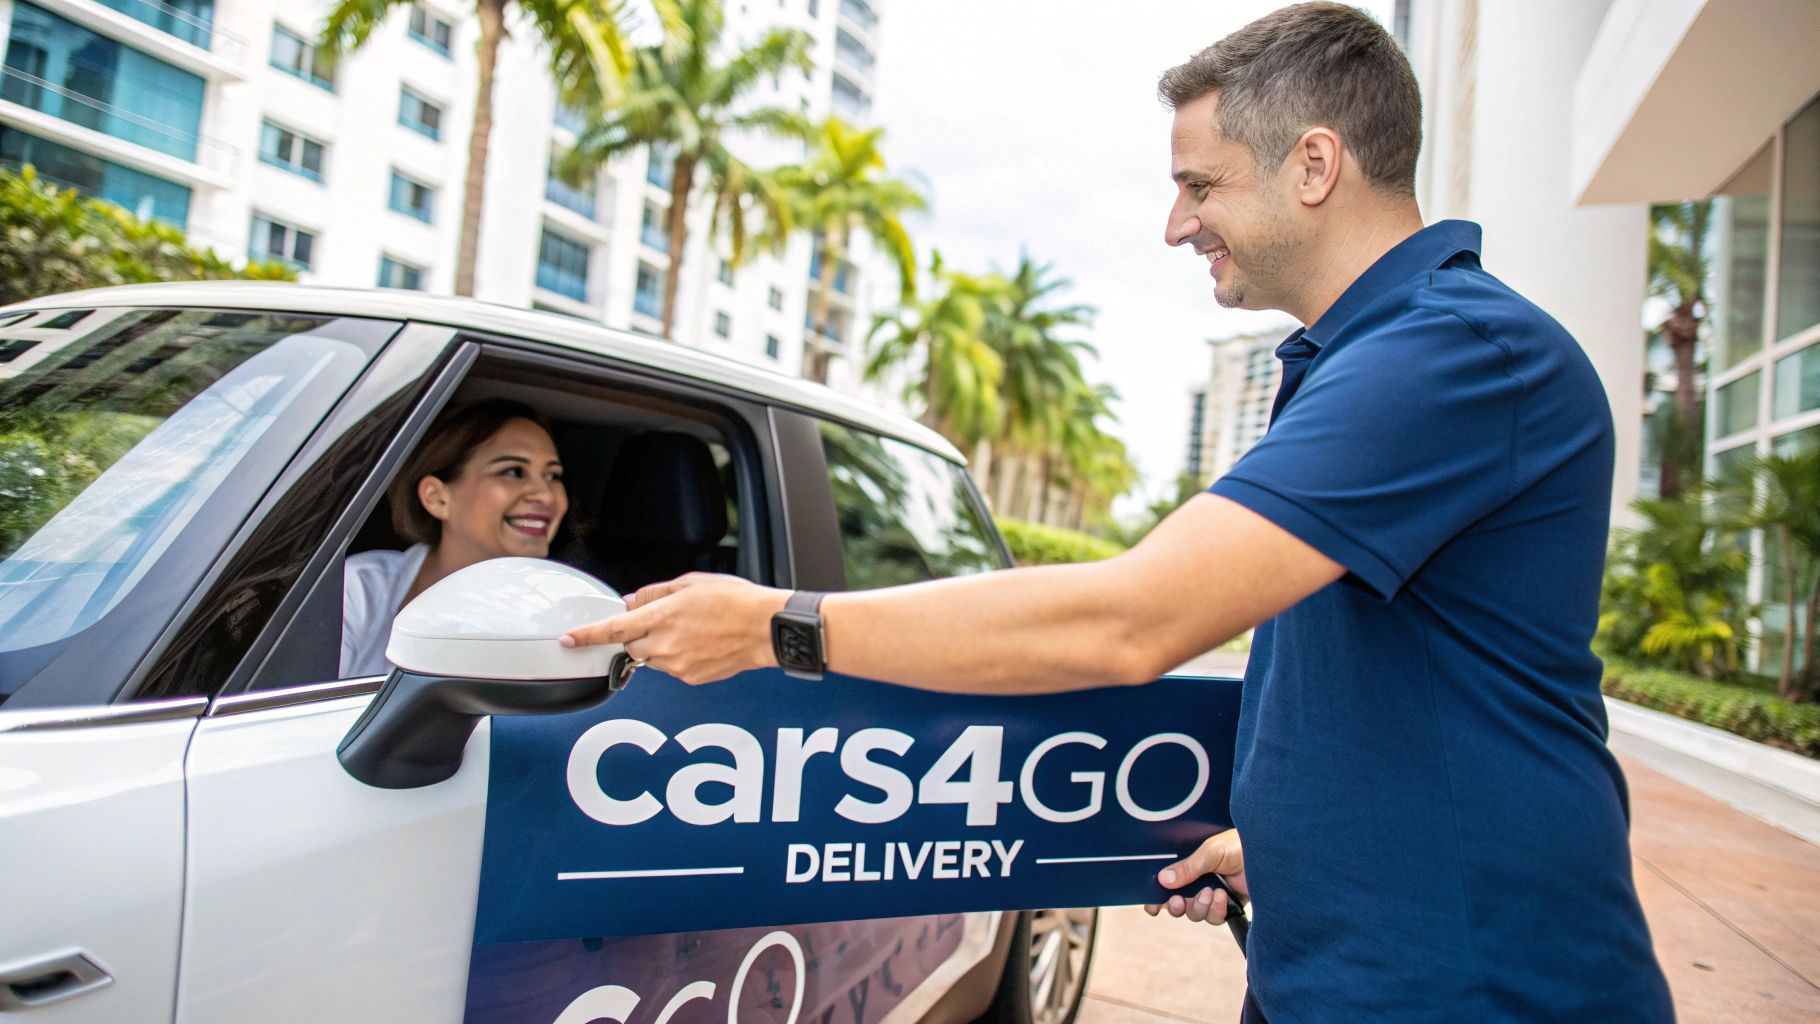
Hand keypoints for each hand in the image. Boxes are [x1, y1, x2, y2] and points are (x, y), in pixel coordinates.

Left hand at [559, 573, 789, 684]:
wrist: (765, 628)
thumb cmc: (735, 601)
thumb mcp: (690, 583)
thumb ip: (654, 593)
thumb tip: (632, 602)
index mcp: (661, 617)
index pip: (612, 629)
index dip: (586, 636)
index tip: (568, 640)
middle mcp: (665, 645)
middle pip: (630, 645)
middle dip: (637, 633)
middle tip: (665, 619)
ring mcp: (677, 665)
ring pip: (651, 657)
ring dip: (659, 645)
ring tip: (691, 630)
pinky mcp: (691, 678)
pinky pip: (672, 668)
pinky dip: (678, 656)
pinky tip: (702, 643)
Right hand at [1143, 828, 1245, 925]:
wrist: (1270, 854)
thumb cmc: (1240, 844)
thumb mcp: (1211, 851)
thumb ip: (1188, 867)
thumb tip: (1163, 879)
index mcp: (1189, 864)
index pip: (1167, 883)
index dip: (1156, 897)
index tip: (1152, 906)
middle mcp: (1198, 881)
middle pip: (1177, 903)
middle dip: (1177, 905)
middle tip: (1179, 901)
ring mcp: (1213, 894)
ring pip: (1195, 913)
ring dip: (1199, 906)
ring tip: (1211, 892)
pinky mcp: (1228, 906)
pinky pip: (1215, 918)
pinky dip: (1216, 910)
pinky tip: (1223, 897)